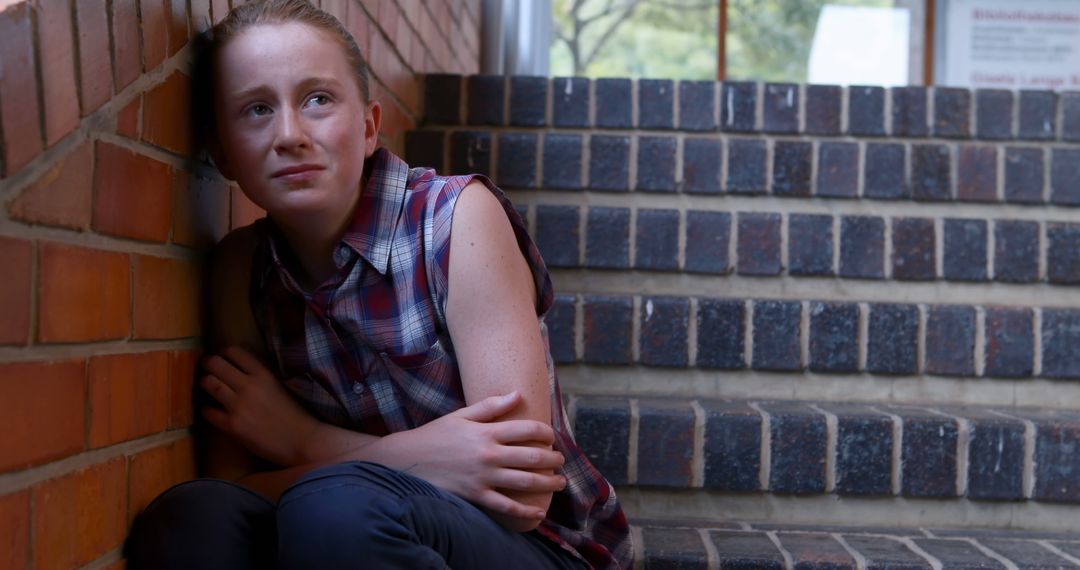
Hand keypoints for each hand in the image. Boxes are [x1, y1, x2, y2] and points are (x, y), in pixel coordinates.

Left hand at [200, 346, 320, 466]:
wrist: (302, 441)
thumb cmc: (295, 414)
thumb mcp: (280, 385)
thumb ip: (261, 375)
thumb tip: (242, 366)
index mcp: (264, 374)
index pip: (235, 351)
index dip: (224, 352)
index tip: (222, 356)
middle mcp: (249, 386)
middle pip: (216, 364)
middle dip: (208, 363)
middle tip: (208, 367)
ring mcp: (239, 406)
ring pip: (208, 384)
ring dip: (205, 382)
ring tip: (207, 385)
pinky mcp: (232, 426)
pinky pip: (208, 412)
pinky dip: (207, 409)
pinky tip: (212, 410)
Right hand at [382, 392, 566, 521]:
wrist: (407, 461)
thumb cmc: (436, 435)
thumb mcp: (461, 415)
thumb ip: (491, 406)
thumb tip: (518, 394)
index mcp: (487, 432)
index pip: (528, 430)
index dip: (546, 433)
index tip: (552, 436)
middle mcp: (489, 455)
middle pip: (532, 457)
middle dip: (553, 459)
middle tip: (560, 461)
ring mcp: (483, 477)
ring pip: (525, 482)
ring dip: (548, 484)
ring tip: (560, 483)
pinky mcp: (476, 496)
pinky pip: (506, 507)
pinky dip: (525, 512)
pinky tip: (538, 513)